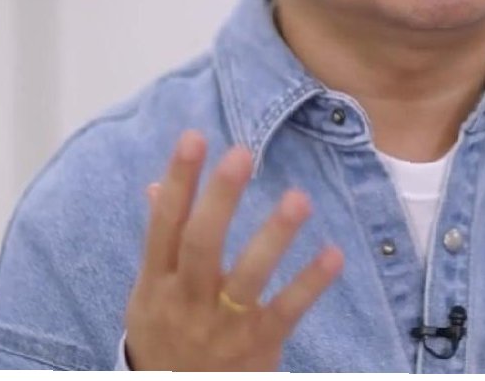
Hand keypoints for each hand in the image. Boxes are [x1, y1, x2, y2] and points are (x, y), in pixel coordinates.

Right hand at [124, 129, 343, 369]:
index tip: (194, 137)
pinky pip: (286, 310)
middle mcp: (185, 301)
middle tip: (243, 153)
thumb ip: (161, 243)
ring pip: (246, 277)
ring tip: (299, 197)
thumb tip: (156, 186)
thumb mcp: (150, 295)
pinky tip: (333, 254)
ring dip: (273, 236)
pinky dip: (309, 283)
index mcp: (155, 283)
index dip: (179, 181)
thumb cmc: (168, 338)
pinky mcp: (257, 346)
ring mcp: (221, 325)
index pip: (164, 224)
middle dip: (220, 198)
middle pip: (200, 244)